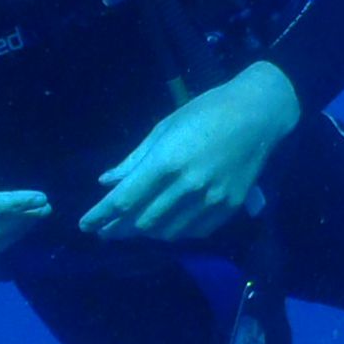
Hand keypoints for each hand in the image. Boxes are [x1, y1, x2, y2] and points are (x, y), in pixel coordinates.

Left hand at [82, 61, 299, 242]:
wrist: (258, 113)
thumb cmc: (206, 111)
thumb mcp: (164, 128)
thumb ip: (134, 160)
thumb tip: (107, 182)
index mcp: (166, 161)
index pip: (125, 200)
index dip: (101, 216)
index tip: (85, 225)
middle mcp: (187, 186)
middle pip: (143, 222)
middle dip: (119, 229)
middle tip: (106, 230)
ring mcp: (210, 200)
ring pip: (167, 232)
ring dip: (146, 233)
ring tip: (133, 228)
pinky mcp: (228, 207)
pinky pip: (194, 232)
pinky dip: (175, 232)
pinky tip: (166, 225)